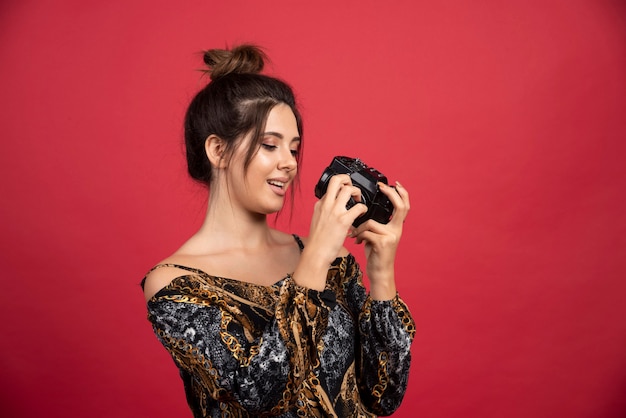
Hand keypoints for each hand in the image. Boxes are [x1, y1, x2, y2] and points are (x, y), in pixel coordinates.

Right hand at [292, 174, 367, 290]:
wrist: (316, 253)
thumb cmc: (318, 241)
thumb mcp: (317, 221)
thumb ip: (324, 211)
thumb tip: (332, 208)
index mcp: (320, 204)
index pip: (330, 186)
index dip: (340, 187)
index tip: (346, 191)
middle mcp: (326, 204)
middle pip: (337, 180)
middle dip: (347, 179)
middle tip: (352, 188)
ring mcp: (335, 211)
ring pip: (348, 189)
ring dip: (357, 192)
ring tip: (359, 201)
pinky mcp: (343, 220)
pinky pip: (358, 207)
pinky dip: (364, 208)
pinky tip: (363, 214)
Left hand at [350, 181, 409, 299]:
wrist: (380, 272)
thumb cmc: (376, 253)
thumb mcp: (378, 236)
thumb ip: (375, 223)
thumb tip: (362, 210)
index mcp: (396, 226)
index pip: (404, 206)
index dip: (401, 193)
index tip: (393, 183)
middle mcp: (396, 230)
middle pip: (401, 206)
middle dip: (391, 193)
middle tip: (382, 186)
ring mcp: (391, 236)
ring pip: (371, 222)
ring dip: (359, 227)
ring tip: (354, 233)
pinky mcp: (382, 243)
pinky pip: (366, 232)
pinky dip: (357, 235)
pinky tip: (356, 241)